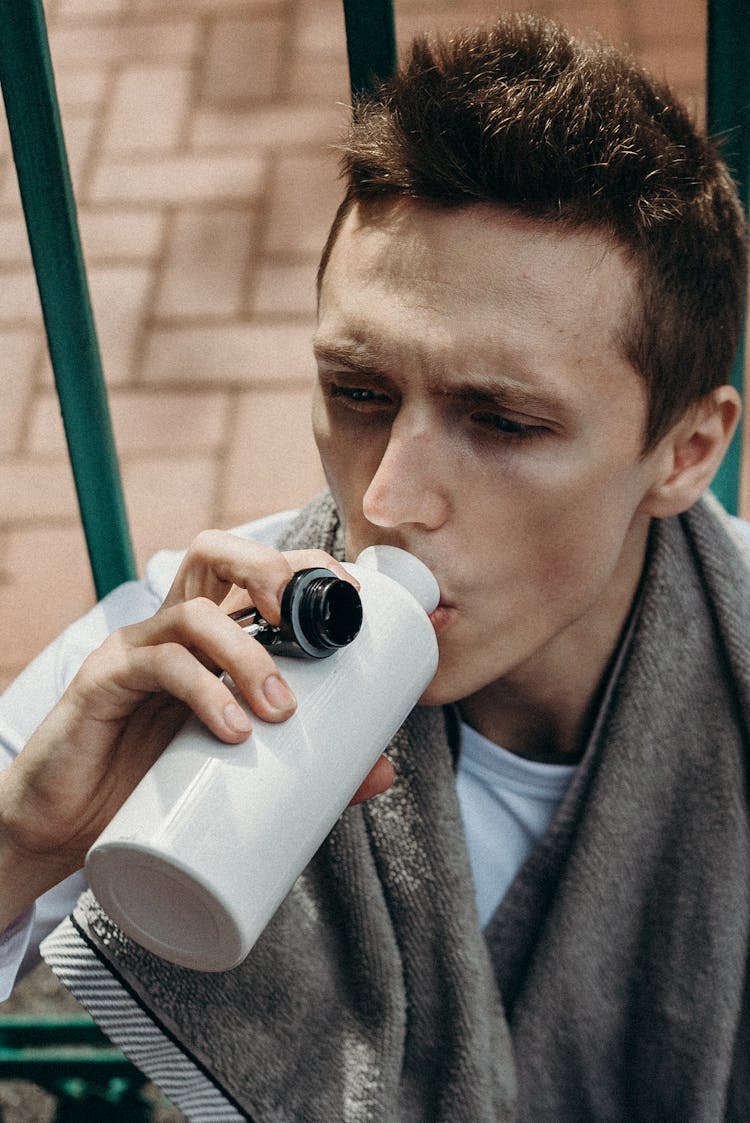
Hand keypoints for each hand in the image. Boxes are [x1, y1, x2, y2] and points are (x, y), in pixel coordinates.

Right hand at [0, 531, 392, 922]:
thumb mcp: (234, 771)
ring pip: (195, 610)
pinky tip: (231, 729)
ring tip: (279, 710)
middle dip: (270, 569)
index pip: (253, 571)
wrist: (63, 829)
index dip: (303, 565)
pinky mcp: (103, 680)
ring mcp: (135, 648)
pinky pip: (157, 664)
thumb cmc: (152, 786)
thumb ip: (305, 770)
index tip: (352, 592)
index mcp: (207, 636)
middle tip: (307, 622)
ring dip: (249, 652)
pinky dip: (202, 689)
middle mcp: (172, 627)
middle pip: (215, 553)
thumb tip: (383, 774)